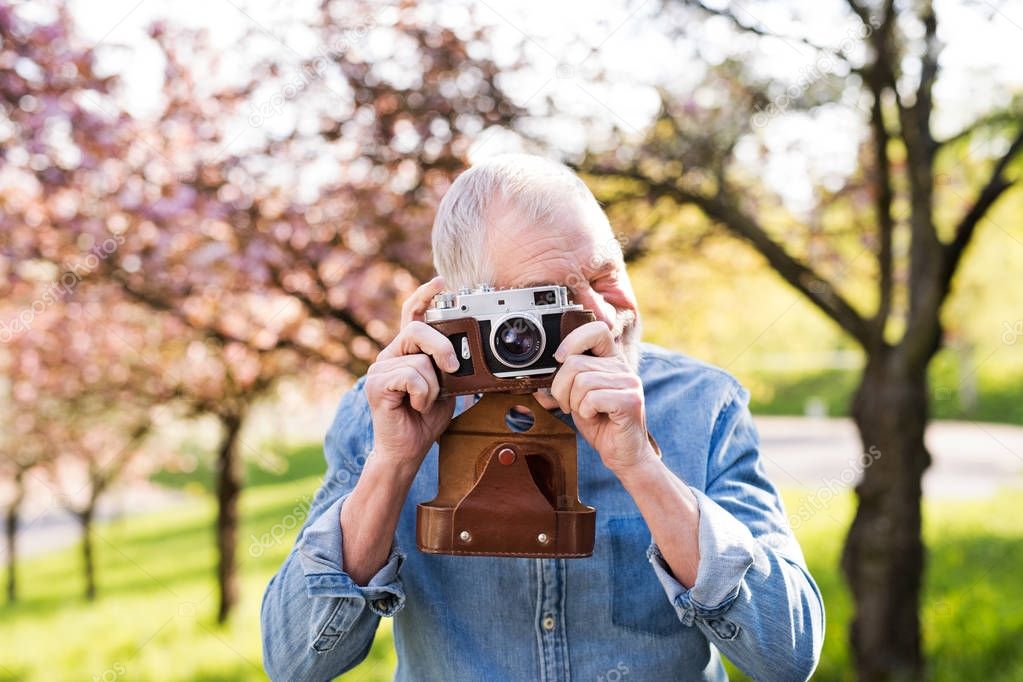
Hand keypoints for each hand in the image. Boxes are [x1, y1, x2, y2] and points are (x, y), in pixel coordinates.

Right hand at [365, 276, 456, 468]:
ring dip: (433, 387)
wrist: (407, 449)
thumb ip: (449, 367)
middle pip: (419, 329)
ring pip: (420, 360)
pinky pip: (412, 377)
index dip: (424, 295)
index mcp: (406, 352)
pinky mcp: (376, 384)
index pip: (411, 314)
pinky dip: (422, 395)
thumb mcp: (446, 387)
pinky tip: (415, 406)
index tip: (441, 281)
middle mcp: (390, 355)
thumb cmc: (425, 419)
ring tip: (424, 402)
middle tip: (452, 368)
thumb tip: (465, 353)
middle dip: (443, 347)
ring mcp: (380, 369)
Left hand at [549, 321, 657, 474]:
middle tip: (569, 404)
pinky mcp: (631, 400)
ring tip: (585, 412)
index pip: (596, 329)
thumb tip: (537, 377)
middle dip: (561, 388)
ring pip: (581, 381)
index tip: (559, 360)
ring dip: (574, 402)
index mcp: (611, 360)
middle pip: (575, 363)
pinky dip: (586, 412)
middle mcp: (623, 367)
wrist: (623, 454)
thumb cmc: (601, 424)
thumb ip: (565, 380)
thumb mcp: (577, 397)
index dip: (572, 341)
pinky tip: (596, 417)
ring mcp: (629, 382)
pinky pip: (592, 398)